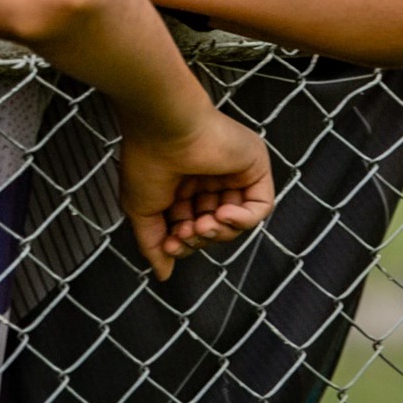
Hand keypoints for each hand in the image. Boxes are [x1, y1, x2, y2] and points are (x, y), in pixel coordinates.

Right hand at [117, 109, 274, 280]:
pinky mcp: (255, 165)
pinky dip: (243, 221)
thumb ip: (154, 245)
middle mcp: (209, 177)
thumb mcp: (143, 212)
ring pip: (238, 221)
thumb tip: (164, 274)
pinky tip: (221, 215)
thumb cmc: (147, 160)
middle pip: (215, 226)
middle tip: (185, 233)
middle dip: (200, 237)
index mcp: (183, 183)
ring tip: (202, 223)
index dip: (184, 241)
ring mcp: (233, 171)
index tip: (171, 245)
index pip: (192, 225)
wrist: (164, 127)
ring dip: (220, 232)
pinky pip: (260, 207)